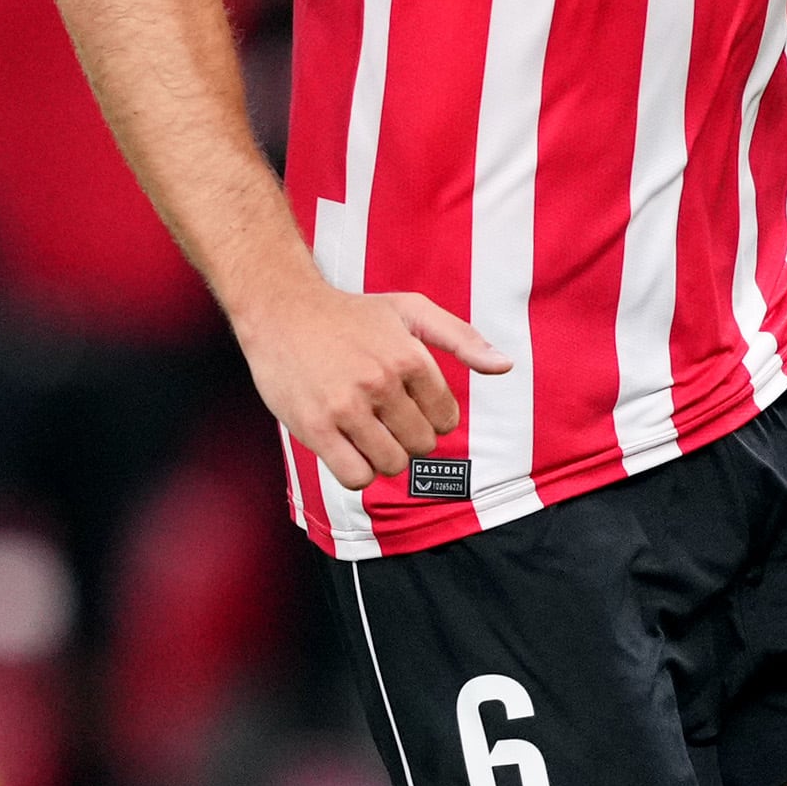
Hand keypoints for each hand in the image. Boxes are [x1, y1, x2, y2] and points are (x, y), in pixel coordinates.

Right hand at [235, 278, 511, 491]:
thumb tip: (505, 366)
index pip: (445, 418)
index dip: (430, 417)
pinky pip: (355, 476)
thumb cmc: (350, 313)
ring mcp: (347, 406)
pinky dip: (357, 471)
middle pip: (420, 446)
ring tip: (365, 433)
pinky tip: (347, 449)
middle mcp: (381, 382)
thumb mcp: (410, 310)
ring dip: (382, 456)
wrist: (281, 309)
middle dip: (407, 438)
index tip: (407, 405)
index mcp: (409, 357)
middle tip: (383, 419)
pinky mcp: (315, 427)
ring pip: (391, 465)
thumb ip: (462, 338)